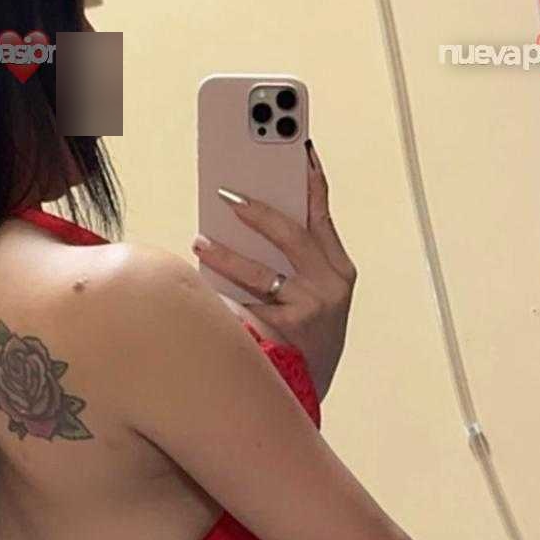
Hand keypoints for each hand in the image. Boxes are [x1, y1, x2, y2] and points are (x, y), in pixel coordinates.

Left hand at [191, 139, 356, 397]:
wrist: (305, 394)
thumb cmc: (304, 337)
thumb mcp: (315, 295)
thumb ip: (296, 259)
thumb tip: (248, 215)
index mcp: (340, 271)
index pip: (322, 213)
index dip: (308, 177)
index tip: (292, 146)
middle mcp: (330, 289)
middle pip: (291, 235)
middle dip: (257, 210)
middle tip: (226, 193)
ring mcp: (308, 313)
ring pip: (261, 272)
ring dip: (225, 254)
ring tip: (200, 241)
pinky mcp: (282, 335)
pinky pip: (243, 304)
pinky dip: (220, 293)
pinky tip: (199, 284)